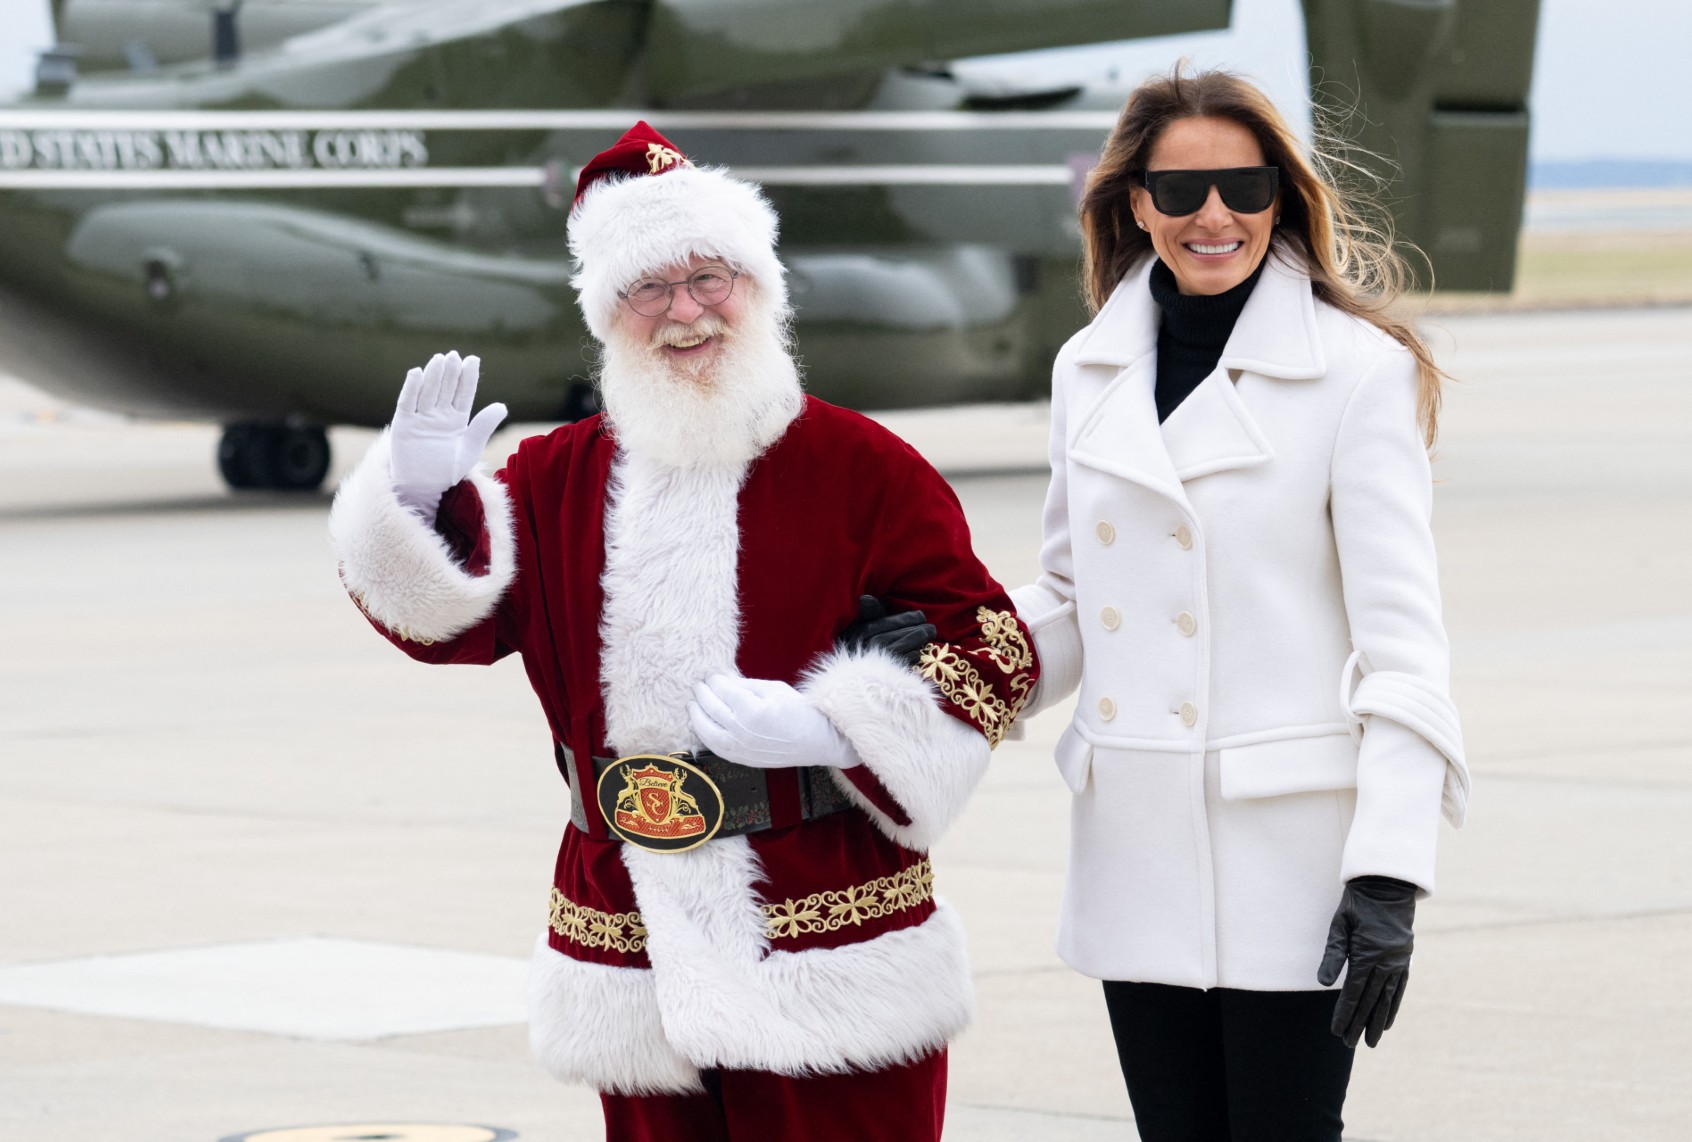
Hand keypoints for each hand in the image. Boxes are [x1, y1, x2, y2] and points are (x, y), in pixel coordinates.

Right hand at [389, 351, 507, 519]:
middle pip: (445, 389)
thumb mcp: (470, 449)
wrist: (424, 488)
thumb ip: (483, 427)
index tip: (473, 360)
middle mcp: (439, 415)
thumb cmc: (448, 470)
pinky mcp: (403, 425)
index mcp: (457, 419)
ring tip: (440, 360)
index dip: (467, 377)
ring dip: (433, 376)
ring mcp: (420, 418)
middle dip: (450, 373)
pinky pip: (407, 403)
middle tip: (455, 356)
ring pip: (428, 392)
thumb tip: (502, 405)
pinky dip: (411, 388)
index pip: (463, 393)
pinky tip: (416, 373)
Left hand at [688, 674, 859, 770]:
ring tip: (693, 705)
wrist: (818, 741)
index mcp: (751, 710)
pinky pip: (716, 748)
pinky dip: (705, 737)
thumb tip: (723, 678)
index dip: (714, 680)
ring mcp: (741, 748)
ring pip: (708, 731)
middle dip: (702, 694)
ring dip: (697, 716)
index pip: (722, 690)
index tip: (711, 674)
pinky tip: (702, 727)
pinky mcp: (744, 760)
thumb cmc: (801, 711)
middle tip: (698, 685)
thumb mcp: (774, 689)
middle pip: (712, 708)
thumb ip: (745, 685)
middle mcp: (742, 731)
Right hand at [837, 595, 935, 665]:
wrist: (848, 676)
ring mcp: (880, 659)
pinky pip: (905, 661)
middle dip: (919, 629)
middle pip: (902, 634)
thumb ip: (868, 613)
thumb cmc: (854, 645)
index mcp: (864, 630)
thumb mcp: (857, 627)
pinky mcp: (887, 672)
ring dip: (919, 641)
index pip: (893, 622)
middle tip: (931, 628)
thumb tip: (867, 598)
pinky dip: (913, 656)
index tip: (921, 616)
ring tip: (928, 636)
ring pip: (906, 647)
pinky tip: (918, 652)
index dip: (909, 618)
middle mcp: (872, 644)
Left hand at [1318, 875, 1416, 1047]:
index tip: (1337, 1031)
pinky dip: (1393, 1006)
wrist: (1387, 886)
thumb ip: (1333, 955)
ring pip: (1387, 998)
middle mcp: (1386, 962)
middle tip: (1350, 1044)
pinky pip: (1400, 988)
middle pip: (1371, 1000)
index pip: (1354, 992)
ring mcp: (1399, 961)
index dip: (1345, 1013)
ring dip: (1377, 1021)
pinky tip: (1386, 1021)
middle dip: (1359, 1023)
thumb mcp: (1340, 925)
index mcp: (1368, 954)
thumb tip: (1324, 984)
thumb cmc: (1357, 904)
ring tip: (1370, 1042)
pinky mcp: (1405, 959)